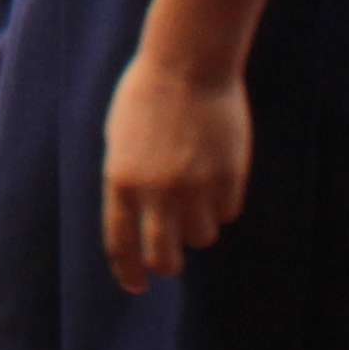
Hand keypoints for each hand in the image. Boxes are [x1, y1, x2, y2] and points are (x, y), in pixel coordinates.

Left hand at [100, 46, 253, 291]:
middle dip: (167, 264)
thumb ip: (128, 183)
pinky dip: (222, 201)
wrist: (187, 63)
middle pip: (164, 258)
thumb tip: (140, 224)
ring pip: (202, 237)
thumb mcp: (121, 139)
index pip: (121, 244)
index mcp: (120, 180)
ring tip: (195, 190)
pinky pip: (227, 211)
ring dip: (198, 224)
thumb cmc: (147, 95)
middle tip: (171, 260)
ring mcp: (194, 187)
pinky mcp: (228, 179)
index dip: (129, 271)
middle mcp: (155, 192)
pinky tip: (216, 169)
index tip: (137, 286)